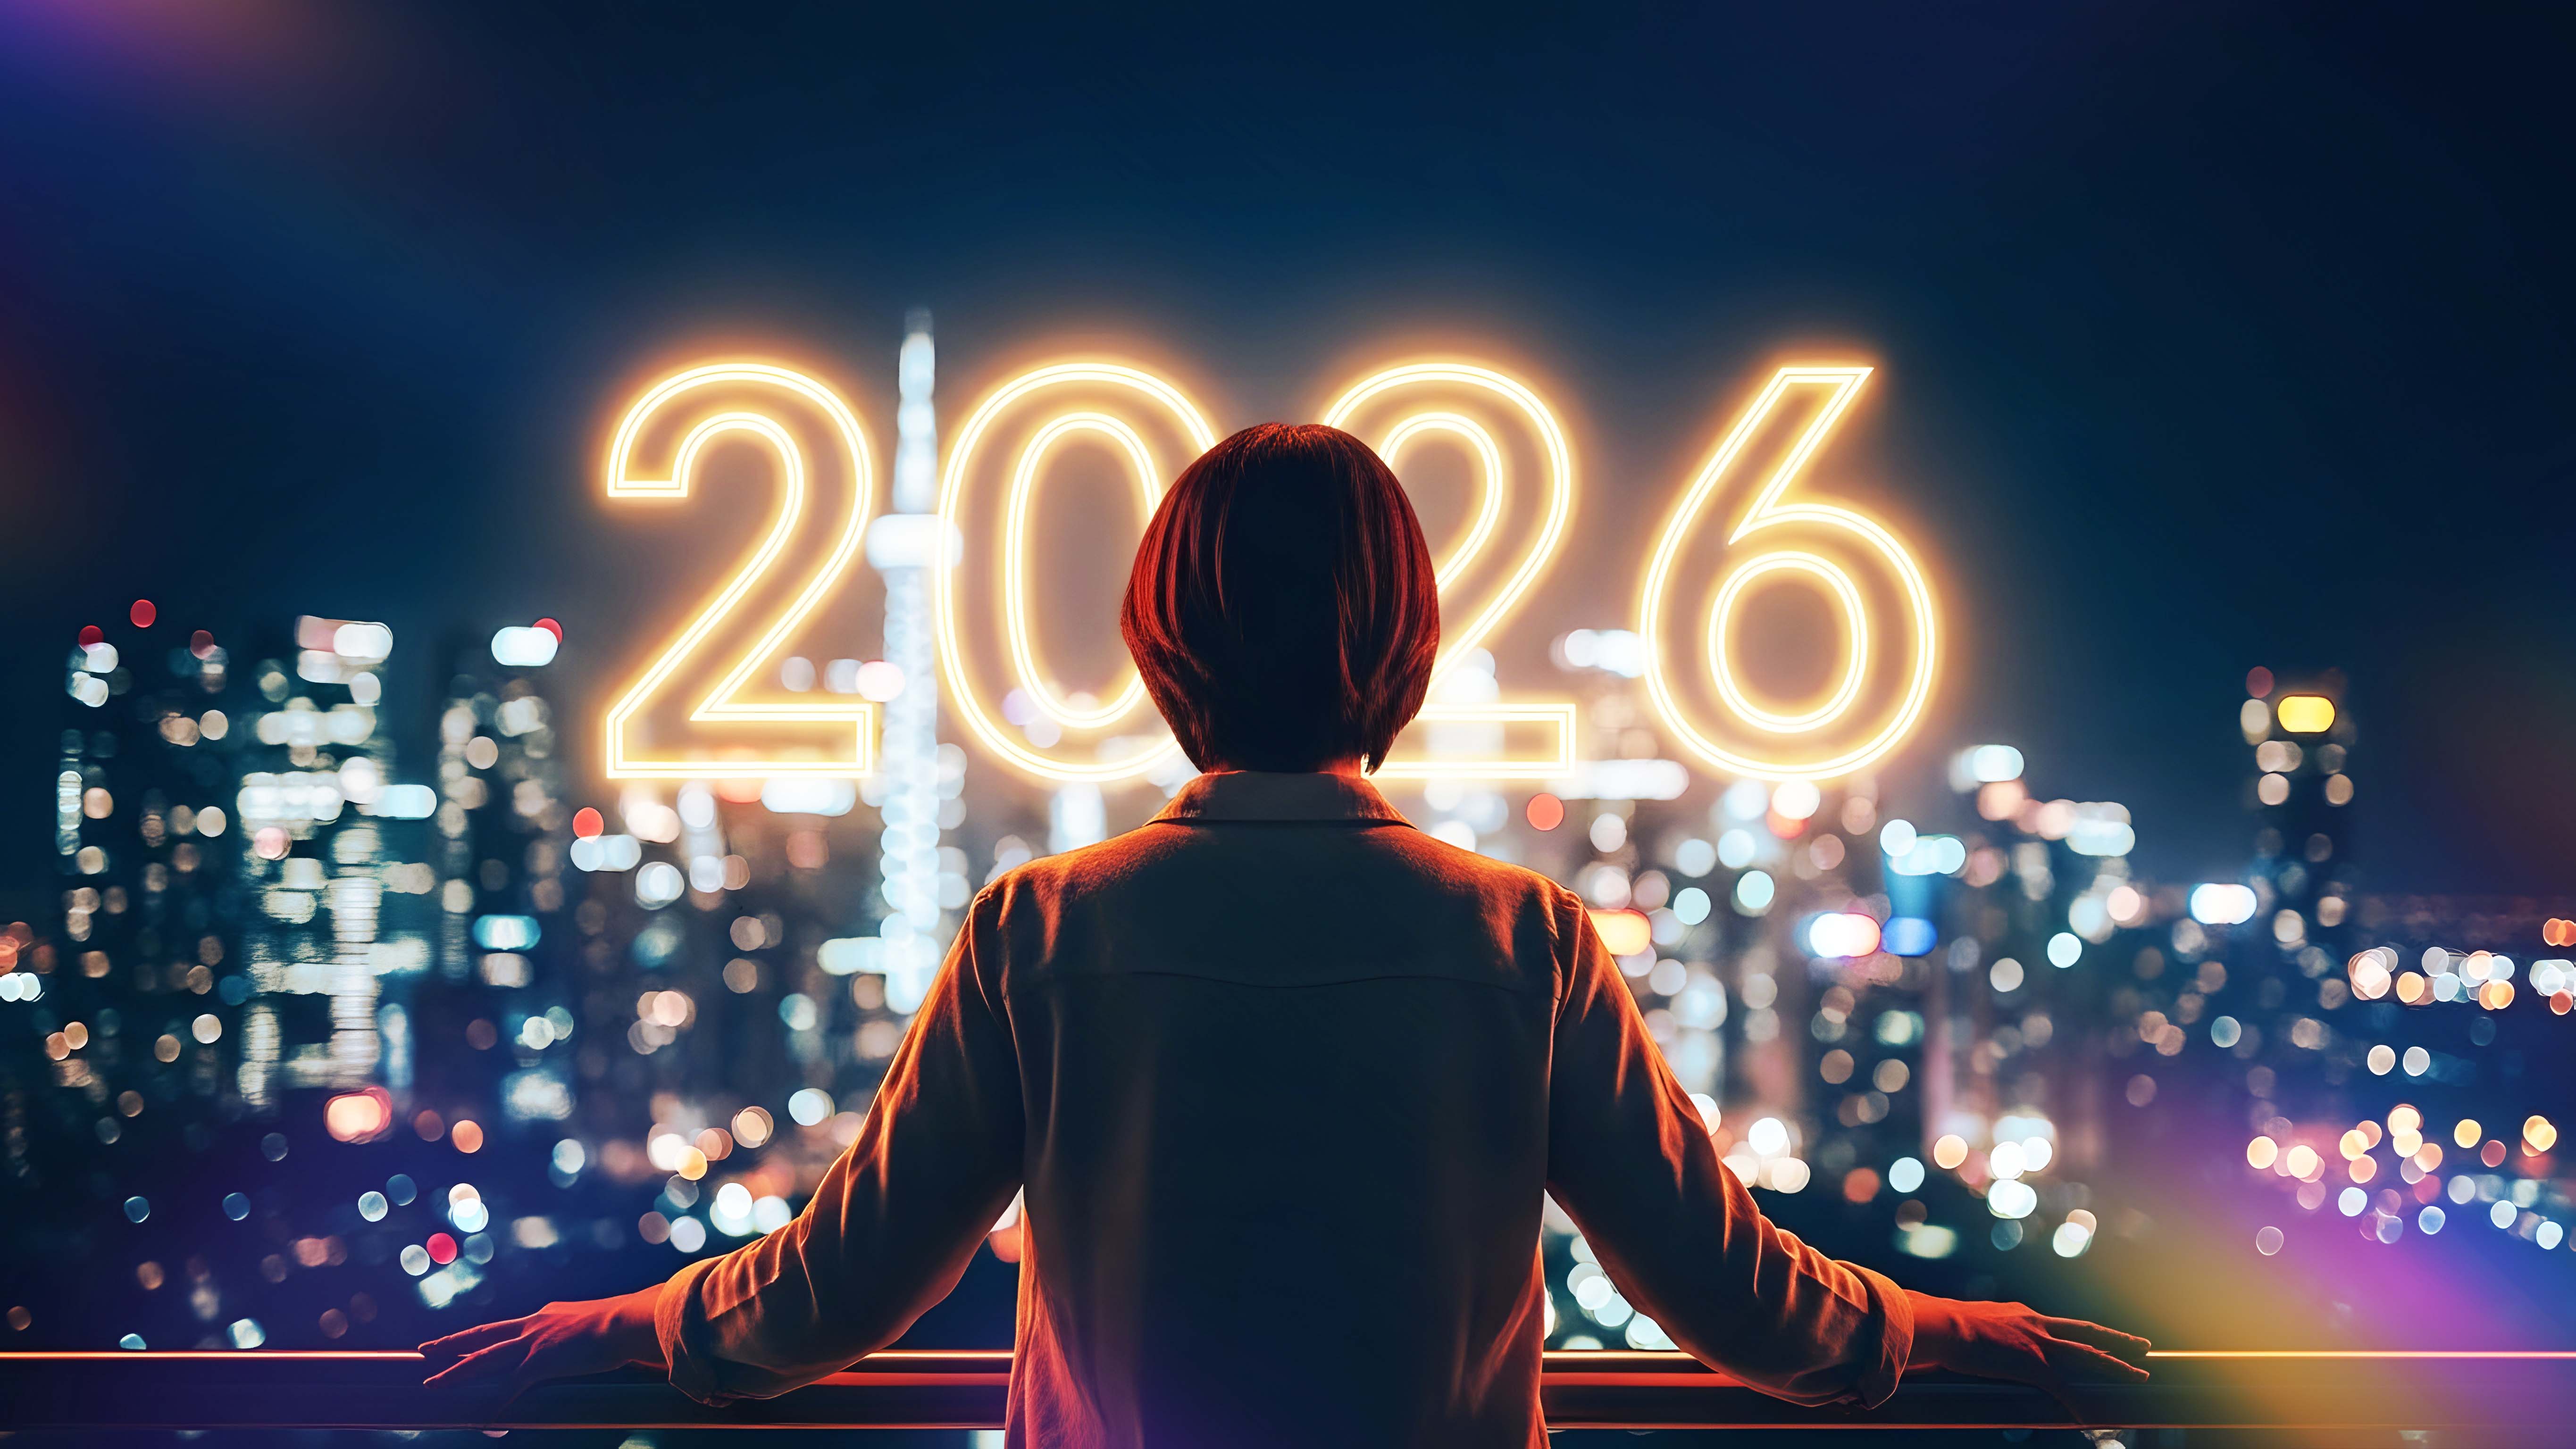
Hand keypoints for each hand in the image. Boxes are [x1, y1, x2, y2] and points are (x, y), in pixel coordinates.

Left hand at [420, 1286, 666, 1404]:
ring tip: (431, 1383)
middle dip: (451, 1343)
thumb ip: (582, 1334)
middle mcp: (533, 1325)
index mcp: (544, 1316)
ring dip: (455, 1372)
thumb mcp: (593, 1322)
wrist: (626, 1321)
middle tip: (426, 1348)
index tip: (466, 1341)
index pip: (506, 1328)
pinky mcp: (540, 1363)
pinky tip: (485, 1420)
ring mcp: (533, 1343)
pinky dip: (496, 1405)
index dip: (483, 1337)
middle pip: (482, 1336)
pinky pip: (510, 1388)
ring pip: (483, 1359)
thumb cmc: (621, 1323)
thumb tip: (593, 1343)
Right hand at [1906, 1292, 2148, 1405]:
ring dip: (2116, 1365)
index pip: (2062, 1326)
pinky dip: (2078, 1403)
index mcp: (2023, 1315)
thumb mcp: (1974, 1322)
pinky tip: (2088, 1418)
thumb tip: (1974, 1341)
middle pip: (2086, 1332)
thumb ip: (1984, 1332)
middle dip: (2117, 1339)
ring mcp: (2037, 1343)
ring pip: (2088, 1354)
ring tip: (2141, 1374)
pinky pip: (2063, 1388)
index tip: (2098, 1336)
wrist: (1943, 1325)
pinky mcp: (2032, 1364)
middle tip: (2143, 1344)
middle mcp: (2037, 1324)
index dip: (2083, 1333)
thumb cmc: (1947, 1325)